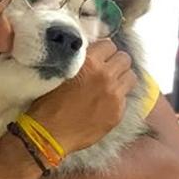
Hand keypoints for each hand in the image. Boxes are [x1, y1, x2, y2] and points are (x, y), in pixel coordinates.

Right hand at [27, 39, 137, 153]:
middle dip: (116, 63)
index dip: (104, 51)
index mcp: (89, 63)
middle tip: (107, 71)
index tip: (99, 58)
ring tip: (111, 86)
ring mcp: (114, 96)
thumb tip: (92, 56)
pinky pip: (126, 99)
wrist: (48, 134)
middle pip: (124, 59)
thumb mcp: (60, 73)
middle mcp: (105, 76)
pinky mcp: (117, 113)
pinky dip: (118, 99)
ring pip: (130, 77)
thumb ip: (80, 62)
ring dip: (122, 79)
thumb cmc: (48, 104)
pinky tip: (105, 104)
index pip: (110, 45)